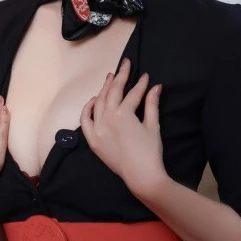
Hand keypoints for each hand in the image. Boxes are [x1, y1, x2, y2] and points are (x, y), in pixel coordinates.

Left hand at [80, 59, 166, 200]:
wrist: (141, 176)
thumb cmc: (150, 152)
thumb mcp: (153, 125)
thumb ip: (151, 104)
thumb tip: (155, 87)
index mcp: (123, 115)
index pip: (132, 94)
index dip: (140, 84)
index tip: (145, 76)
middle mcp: (107, 119)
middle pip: (113, 92)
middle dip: (120, 77)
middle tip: (125, 64)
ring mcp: (97, 129)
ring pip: (99, 102)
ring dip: (105, 88)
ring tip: (111, 77)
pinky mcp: (93, 140)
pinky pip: (85, 120)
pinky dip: (88, 108)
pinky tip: (94, 98)